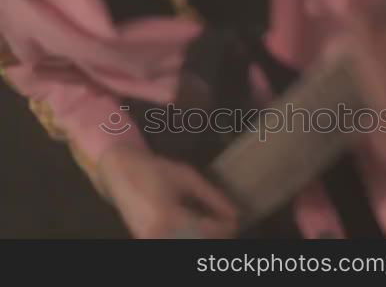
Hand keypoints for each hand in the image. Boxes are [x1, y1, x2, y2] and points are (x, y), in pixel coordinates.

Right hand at [96, 144, 238, 238]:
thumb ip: (213, 197)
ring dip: (204, 237)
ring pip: (188, 244)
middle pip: (200, 243)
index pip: (210, 232)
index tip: (237, 217)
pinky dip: (190, 236)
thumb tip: (235, 213)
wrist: (119, 171)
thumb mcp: (188, 177)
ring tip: (214, 223)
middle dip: (217, 235)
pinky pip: (175, 242)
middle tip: (227, 222)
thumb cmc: (155, 169)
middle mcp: (159, 235)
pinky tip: (197, 226)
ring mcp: (151, 241)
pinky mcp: (146, 242)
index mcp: (170, 217)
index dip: (228, 226)